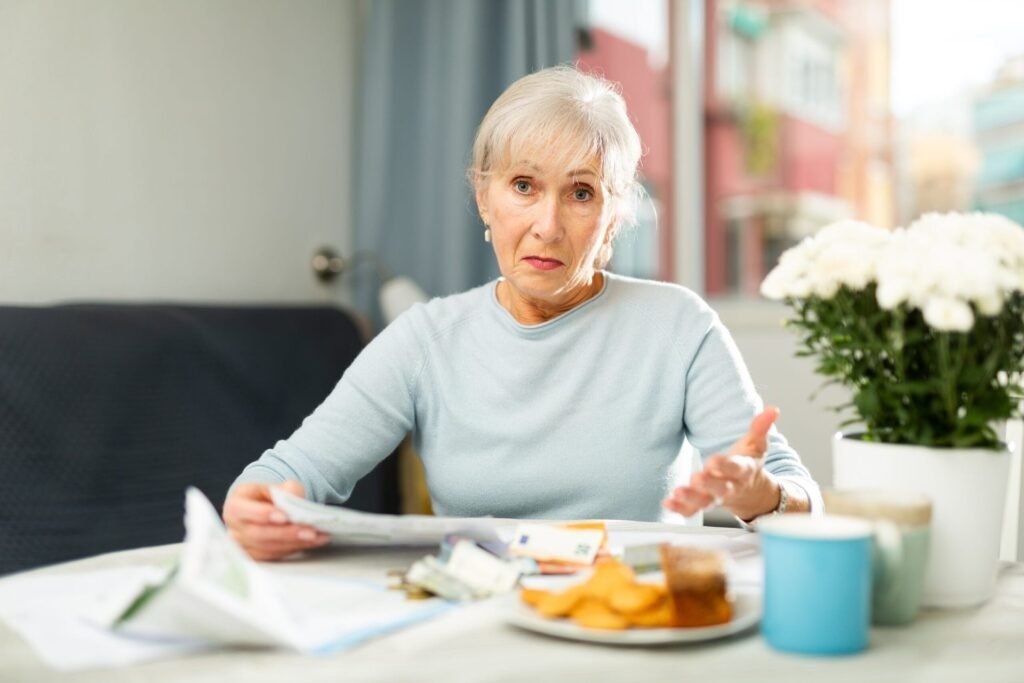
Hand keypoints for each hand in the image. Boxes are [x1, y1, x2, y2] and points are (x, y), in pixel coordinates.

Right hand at [223, 480, 329, 560]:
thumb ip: (286, 489)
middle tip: (309, 531)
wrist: (264, 509)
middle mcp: (235, 529)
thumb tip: (293, 498)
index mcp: (234, 506)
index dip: (262, 514)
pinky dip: (296, 548)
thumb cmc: (267, 496)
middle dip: (286, 533)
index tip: (284, 516)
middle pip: (257, 534)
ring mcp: (244, 546)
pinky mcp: (256, 557)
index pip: (241, 511)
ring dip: (295, 543)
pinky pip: (275, 556)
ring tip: (317, 536)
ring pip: (268, 548)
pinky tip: (313, 542)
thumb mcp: (276, 486)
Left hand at [663, 407, 781, 521]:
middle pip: (720, 488)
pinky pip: (692, 510)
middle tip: (697, 478)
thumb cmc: (749, 465)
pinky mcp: (704, 503)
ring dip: (692, 498)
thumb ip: (760, 428)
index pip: (736, 468)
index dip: (726, 465)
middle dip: (709, 484)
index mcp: (743, 471)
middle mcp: (730, 487)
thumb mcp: (757, 445)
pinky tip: (668, 502)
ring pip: (705, 502)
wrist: (752, 493)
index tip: (713, 461)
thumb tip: (773, 410)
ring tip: (678, 493)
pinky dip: (681, 509)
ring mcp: (717, 497)